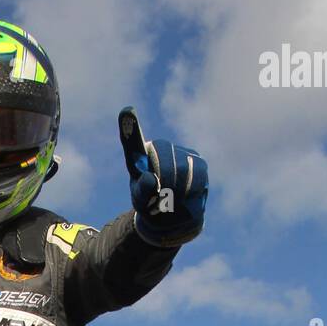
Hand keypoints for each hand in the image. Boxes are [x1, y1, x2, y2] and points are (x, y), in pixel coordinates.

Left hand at [118, 106, 207, 246]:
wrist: (171, 215)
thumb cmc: (150, 204)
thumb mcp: (141, 201)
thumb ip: (142, 191)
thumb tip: (150, 179)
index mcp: (139, 155)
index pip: (133, 141)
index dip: (130, 127)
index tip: (126, 111)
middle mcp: (161, 147)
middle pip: (166, 164)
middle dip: (165, 187)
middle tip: (161, 201)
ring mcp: (182, 152)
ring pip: (184, 172)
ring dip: (177, 193)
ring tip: (171, 200)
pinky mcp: (200, 163)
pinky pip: (198, 179)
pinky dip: (191, 194)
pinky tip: (185, 197)